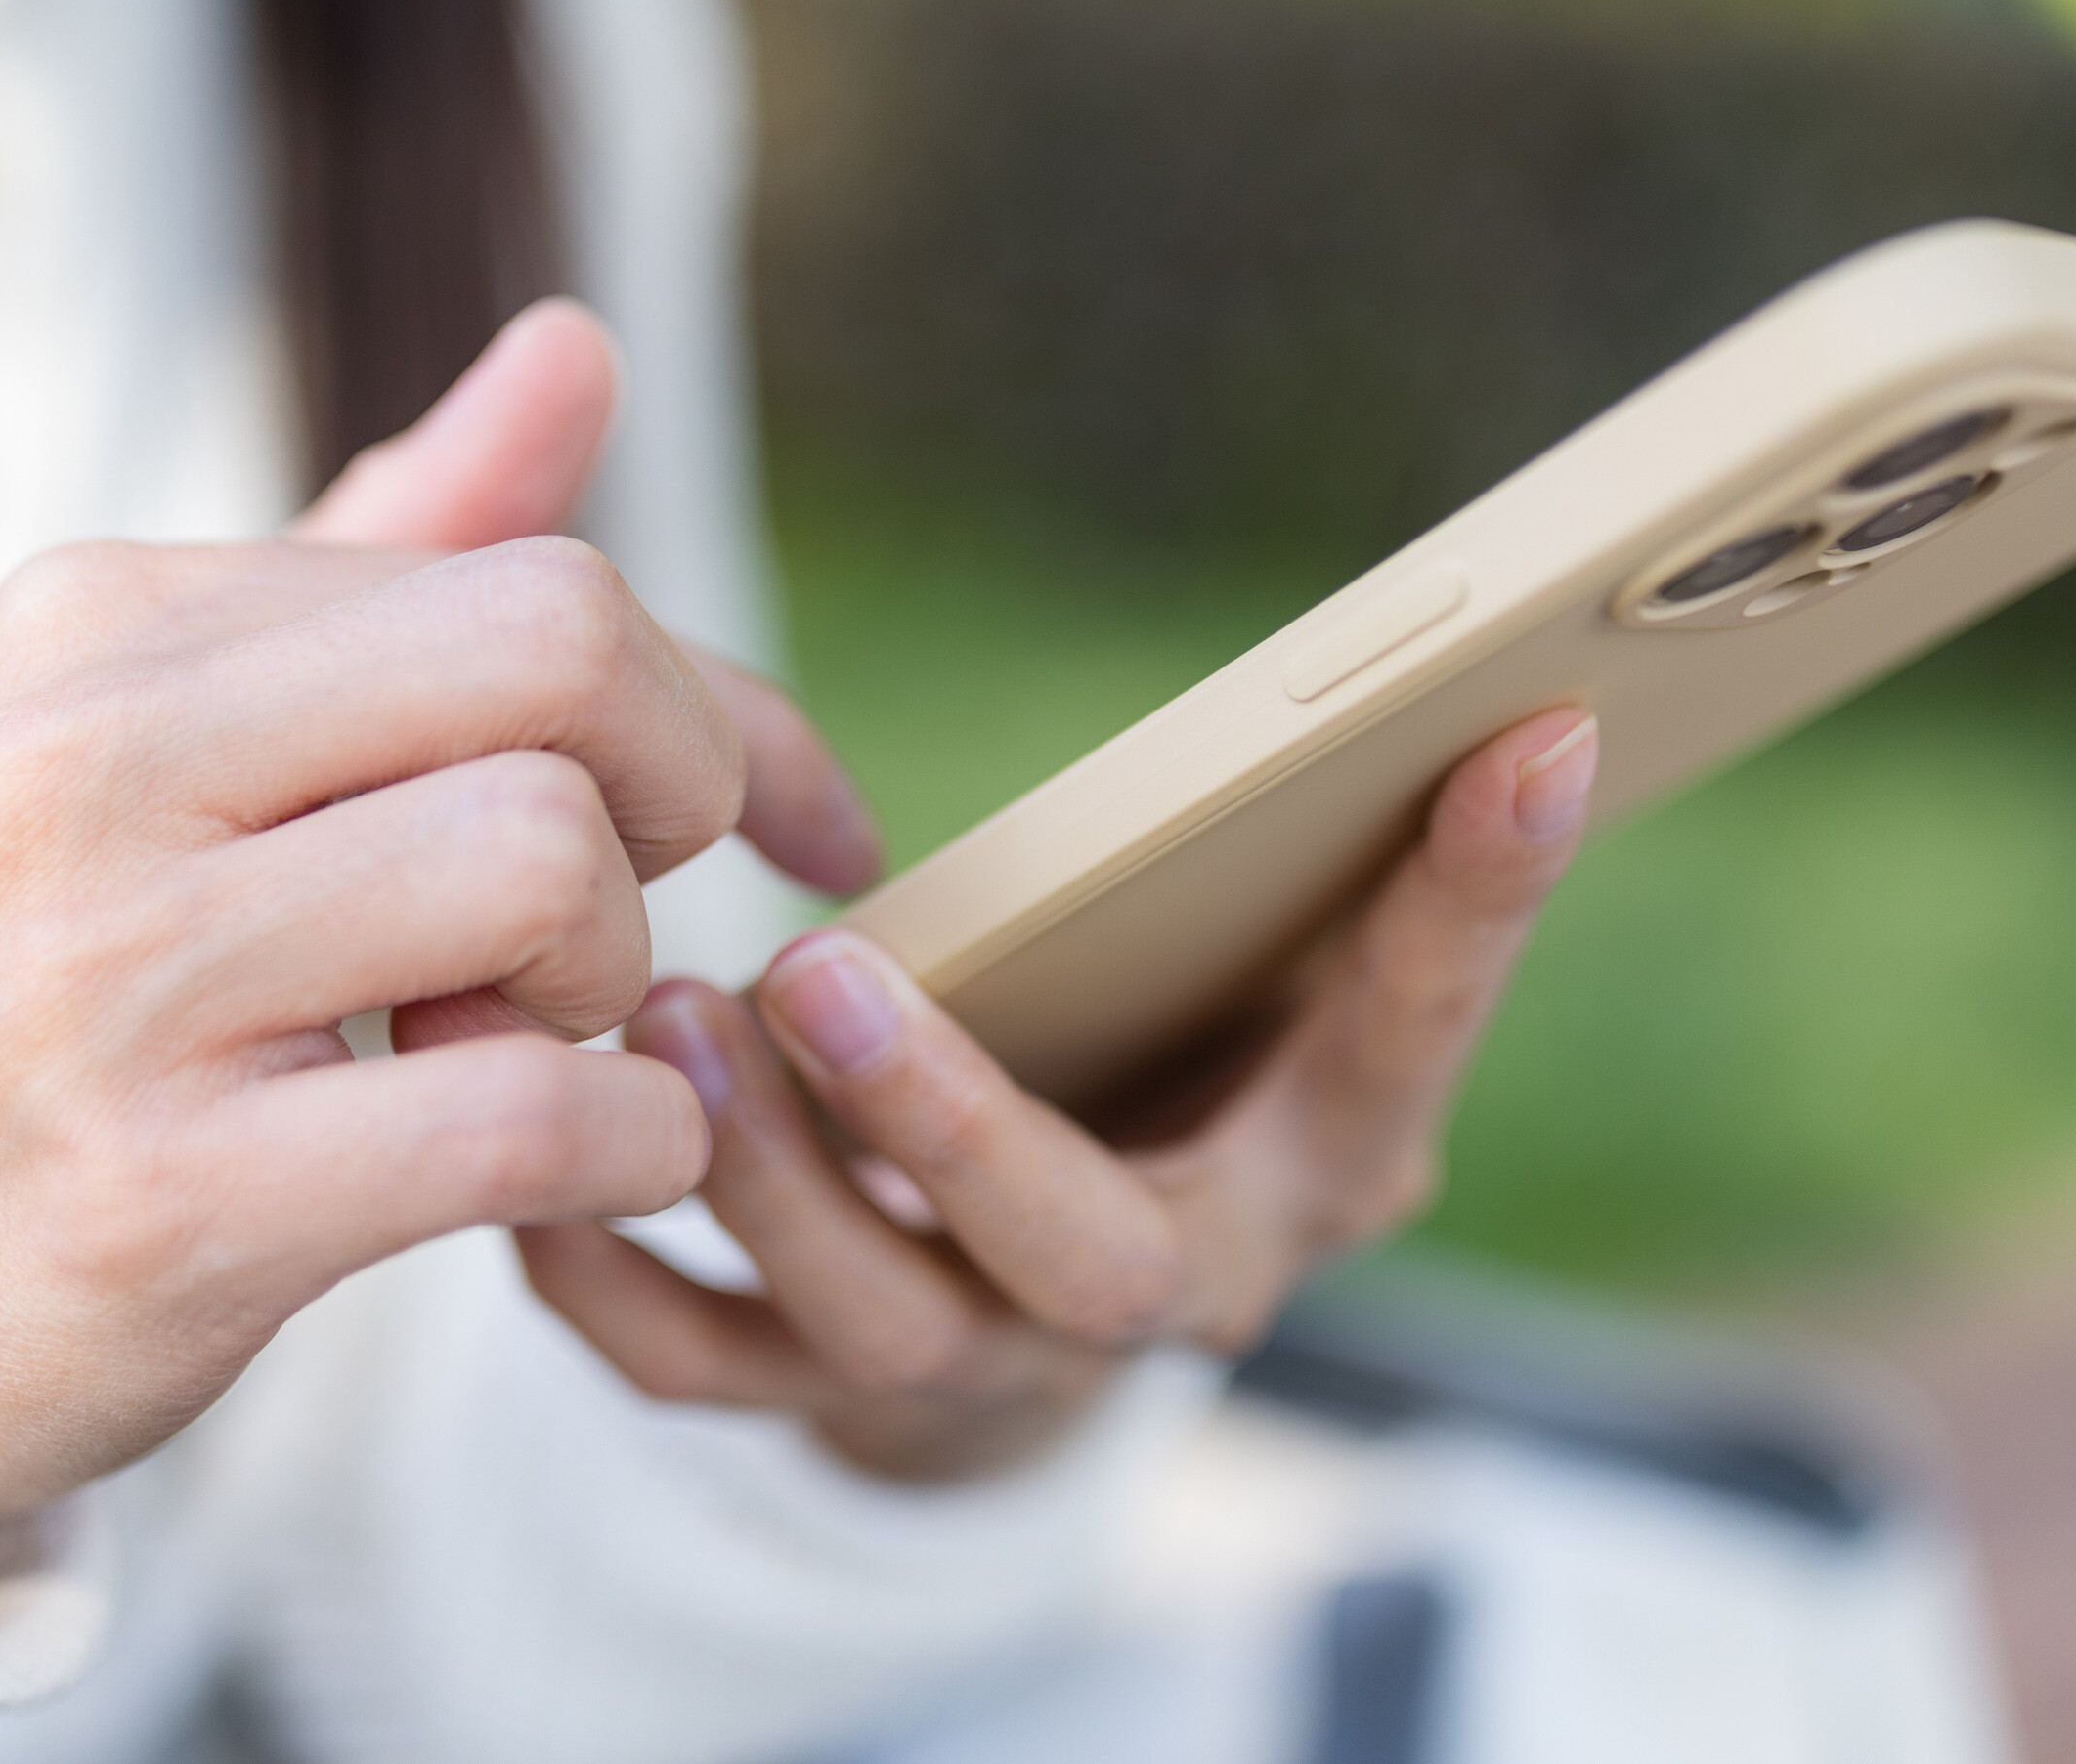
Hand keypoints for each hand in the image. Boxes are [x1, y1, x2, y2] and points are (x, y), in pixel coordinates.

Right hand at [0, 303, 879, 1526]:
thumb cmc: (60, 986)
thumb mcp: (177, 735)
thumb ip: (387, 547)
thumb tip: (577, 344)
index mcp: (105, 621)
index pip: (534, 577)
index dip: (720, 705)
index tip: (807, 814)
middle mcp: (86, 762)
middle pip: (561, 659)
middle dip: (682, 789)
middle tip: (631, 910)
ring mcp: (112, 980)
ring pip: (546, 867)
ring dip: (620, 984)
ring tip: (530, 1040)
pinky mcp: (166, 1197)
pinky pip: (524, 1120)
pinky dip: (635, 1144)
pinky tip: (602, 1160)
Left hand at [518, 709, 1598, 1480]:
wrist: (1039, 1277)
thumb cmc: (1166, 1052)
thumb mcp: (1273, 956)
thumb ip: (1341, 842)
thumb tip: (1501, 686)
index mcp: (1308, 1158)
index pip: (1406, 1039)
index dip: (1473, 901)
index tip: (1529, 729)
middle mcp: (1160, 1286)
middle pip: (1086, 1260)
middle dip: (952, 1126)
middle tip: (822, 967)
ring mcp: (987, 1360)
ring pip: (880, 1326)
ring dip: (765, 1183)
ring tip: (675, 1018)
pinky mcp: (822, 1389)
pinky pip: (699, 1371)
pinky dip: (607, 1282)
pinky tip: (546, 1153)